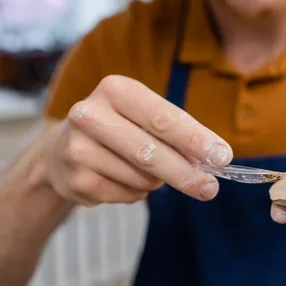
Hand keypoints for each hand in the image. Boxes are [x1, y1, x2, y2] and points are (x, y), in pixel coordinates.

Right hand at [43, 75, 232, 206]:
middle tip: (210, 189)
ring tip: (147, 169)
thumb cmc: (120, 128)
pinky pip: (127, 195)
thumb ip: (178, 134)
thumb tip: (215, 158)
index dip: (195, 139)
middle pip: (150, 152)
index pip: (163, 118)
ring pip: (141, 178)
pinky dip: (138, 192)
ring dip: (157, 181)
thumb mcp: (145, 118)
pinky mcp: (76, 180)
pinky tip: (124, 179)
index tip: (222, 156)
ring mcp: (78, 149)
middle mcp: (90, 114)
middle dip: (185, 174)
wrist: (63, 150)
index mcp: (116, 90)